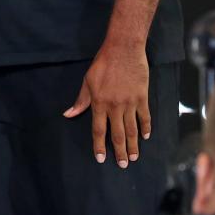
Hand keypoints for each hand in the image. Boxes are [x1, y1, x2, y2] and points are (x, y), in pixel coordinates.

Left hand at [63, 40, 150, 167]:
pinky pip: (145, 117)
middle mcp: (114, 106)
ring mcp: (130, 103)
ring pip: (132, 129)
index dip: (99, 145)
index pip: (98, 129)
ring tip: (134, 157)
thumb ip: (81, 100)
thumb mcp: (87, 81)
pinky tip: (146, 137)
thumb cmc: (102, 64)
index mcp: (99, 102)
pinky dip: (146, 128)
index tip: (100, 158)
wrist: (123, 50)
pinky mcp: (142, 98)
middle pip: (117, 134)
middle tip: (123, 165)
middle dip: (120, 151)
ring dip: (133, 145)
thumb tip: (68, 114)